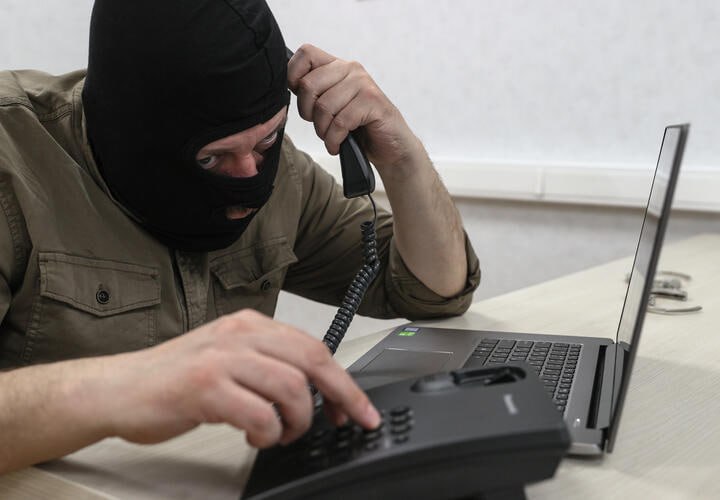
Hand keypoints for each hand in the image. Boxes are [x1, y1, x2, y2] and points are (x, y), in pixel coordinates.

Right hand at [99, 309, 380, 447]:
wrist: (121, 388)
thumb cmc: (175, 379)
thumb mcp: (228, 358)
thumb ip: (267, 364)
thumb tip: (315, 391)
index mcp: (249, 325)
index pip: (313, 347)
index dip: (343, 380)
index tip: (358, 407)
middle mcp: (239, 335)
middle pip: (311, 360)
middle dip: (341, 395)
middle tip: (348, 422)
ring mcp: (222, 359)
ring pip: (291, 388)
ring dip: (298, 421)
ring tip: (283, 433)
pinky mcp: (205, 388)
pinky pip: (259, 414)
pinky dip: (268, 433)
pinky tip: (257, 437)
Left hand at [287, 44, 422, 172]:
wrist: (392, 147)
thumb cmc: (359, 128)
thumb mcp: (332, 106)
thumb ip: (314, 93)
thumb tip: (286, 86)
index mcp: (338, 66)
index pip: (305, 54)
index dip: (293, 76)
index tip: (302, 100)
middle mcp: (351, 70)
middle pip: (308, 85)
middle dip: (307, 114)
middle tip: (320, 126)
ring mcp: (363, 84)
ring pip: (324, 107)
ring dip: (323, 131)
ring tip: (332, 138)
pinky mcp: (373, 103)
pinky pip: (340, 122)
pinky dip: (334, 140)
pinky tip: (338, 145)